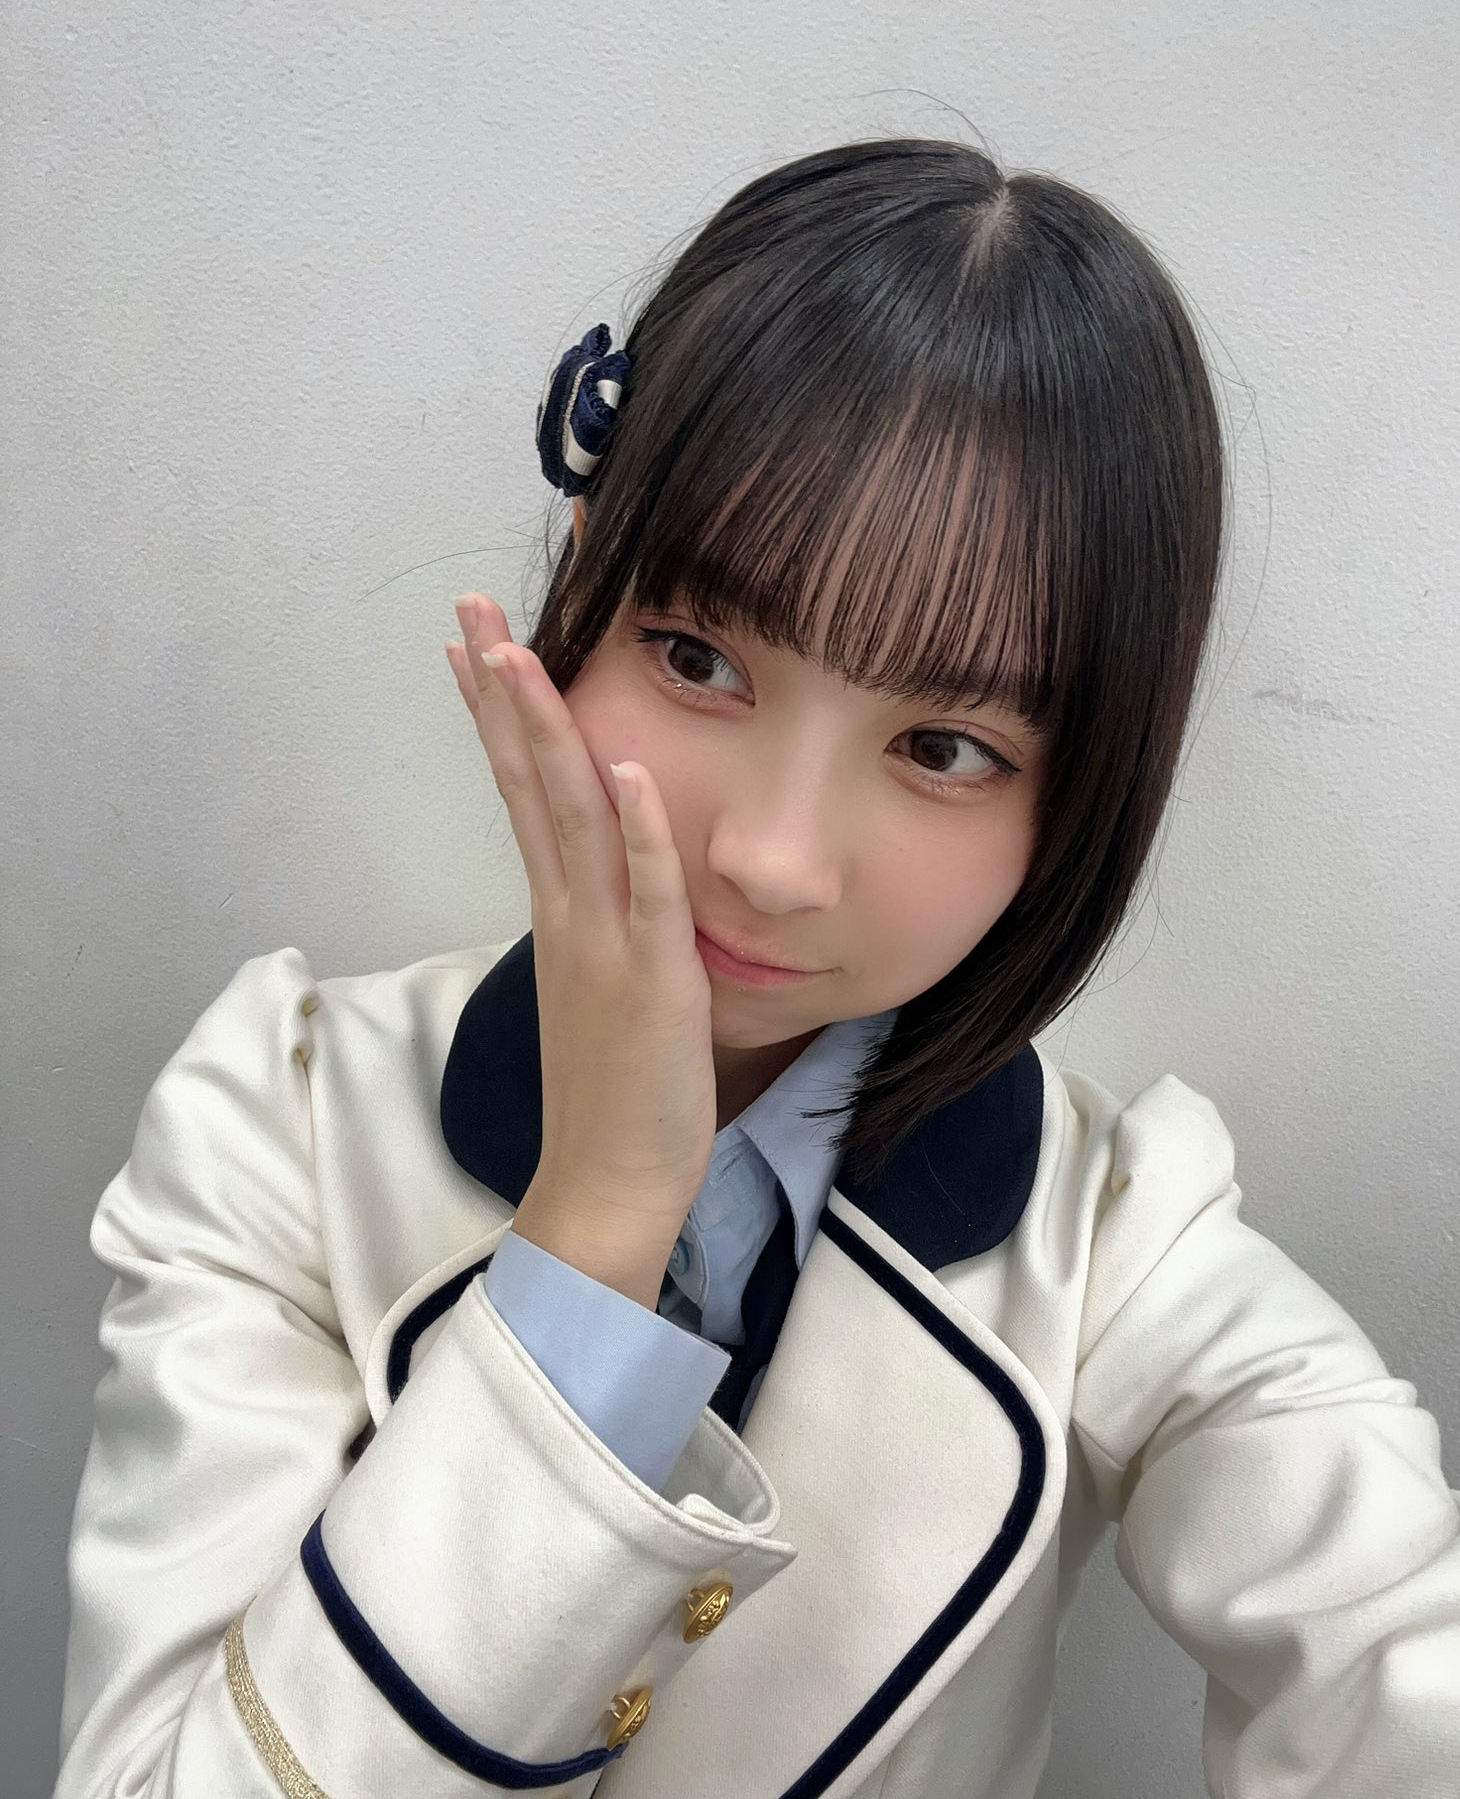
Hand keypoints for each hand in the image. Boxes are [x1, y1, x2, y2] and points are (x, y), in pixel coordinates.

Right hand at [445, 595, 718, 1262]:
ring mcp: (605, 944)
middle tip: (467, 611)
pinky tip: (631, 769)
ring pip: (573, 818)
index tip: (472, 646)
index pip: (523, 792)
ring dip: (547, 733)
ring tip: (518, 654)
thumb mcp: (602, 986)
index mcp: (561, 912)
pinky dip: (640, 831)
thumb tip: (602, 870)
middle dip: (501, 691)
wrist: (607, 1187)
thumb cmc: (614, 1093)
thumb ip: (602, 919)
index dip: (498, 715)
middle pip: (530, 782)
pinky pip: (646, 894)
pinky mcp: (653, 981)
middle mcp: (570, 913)